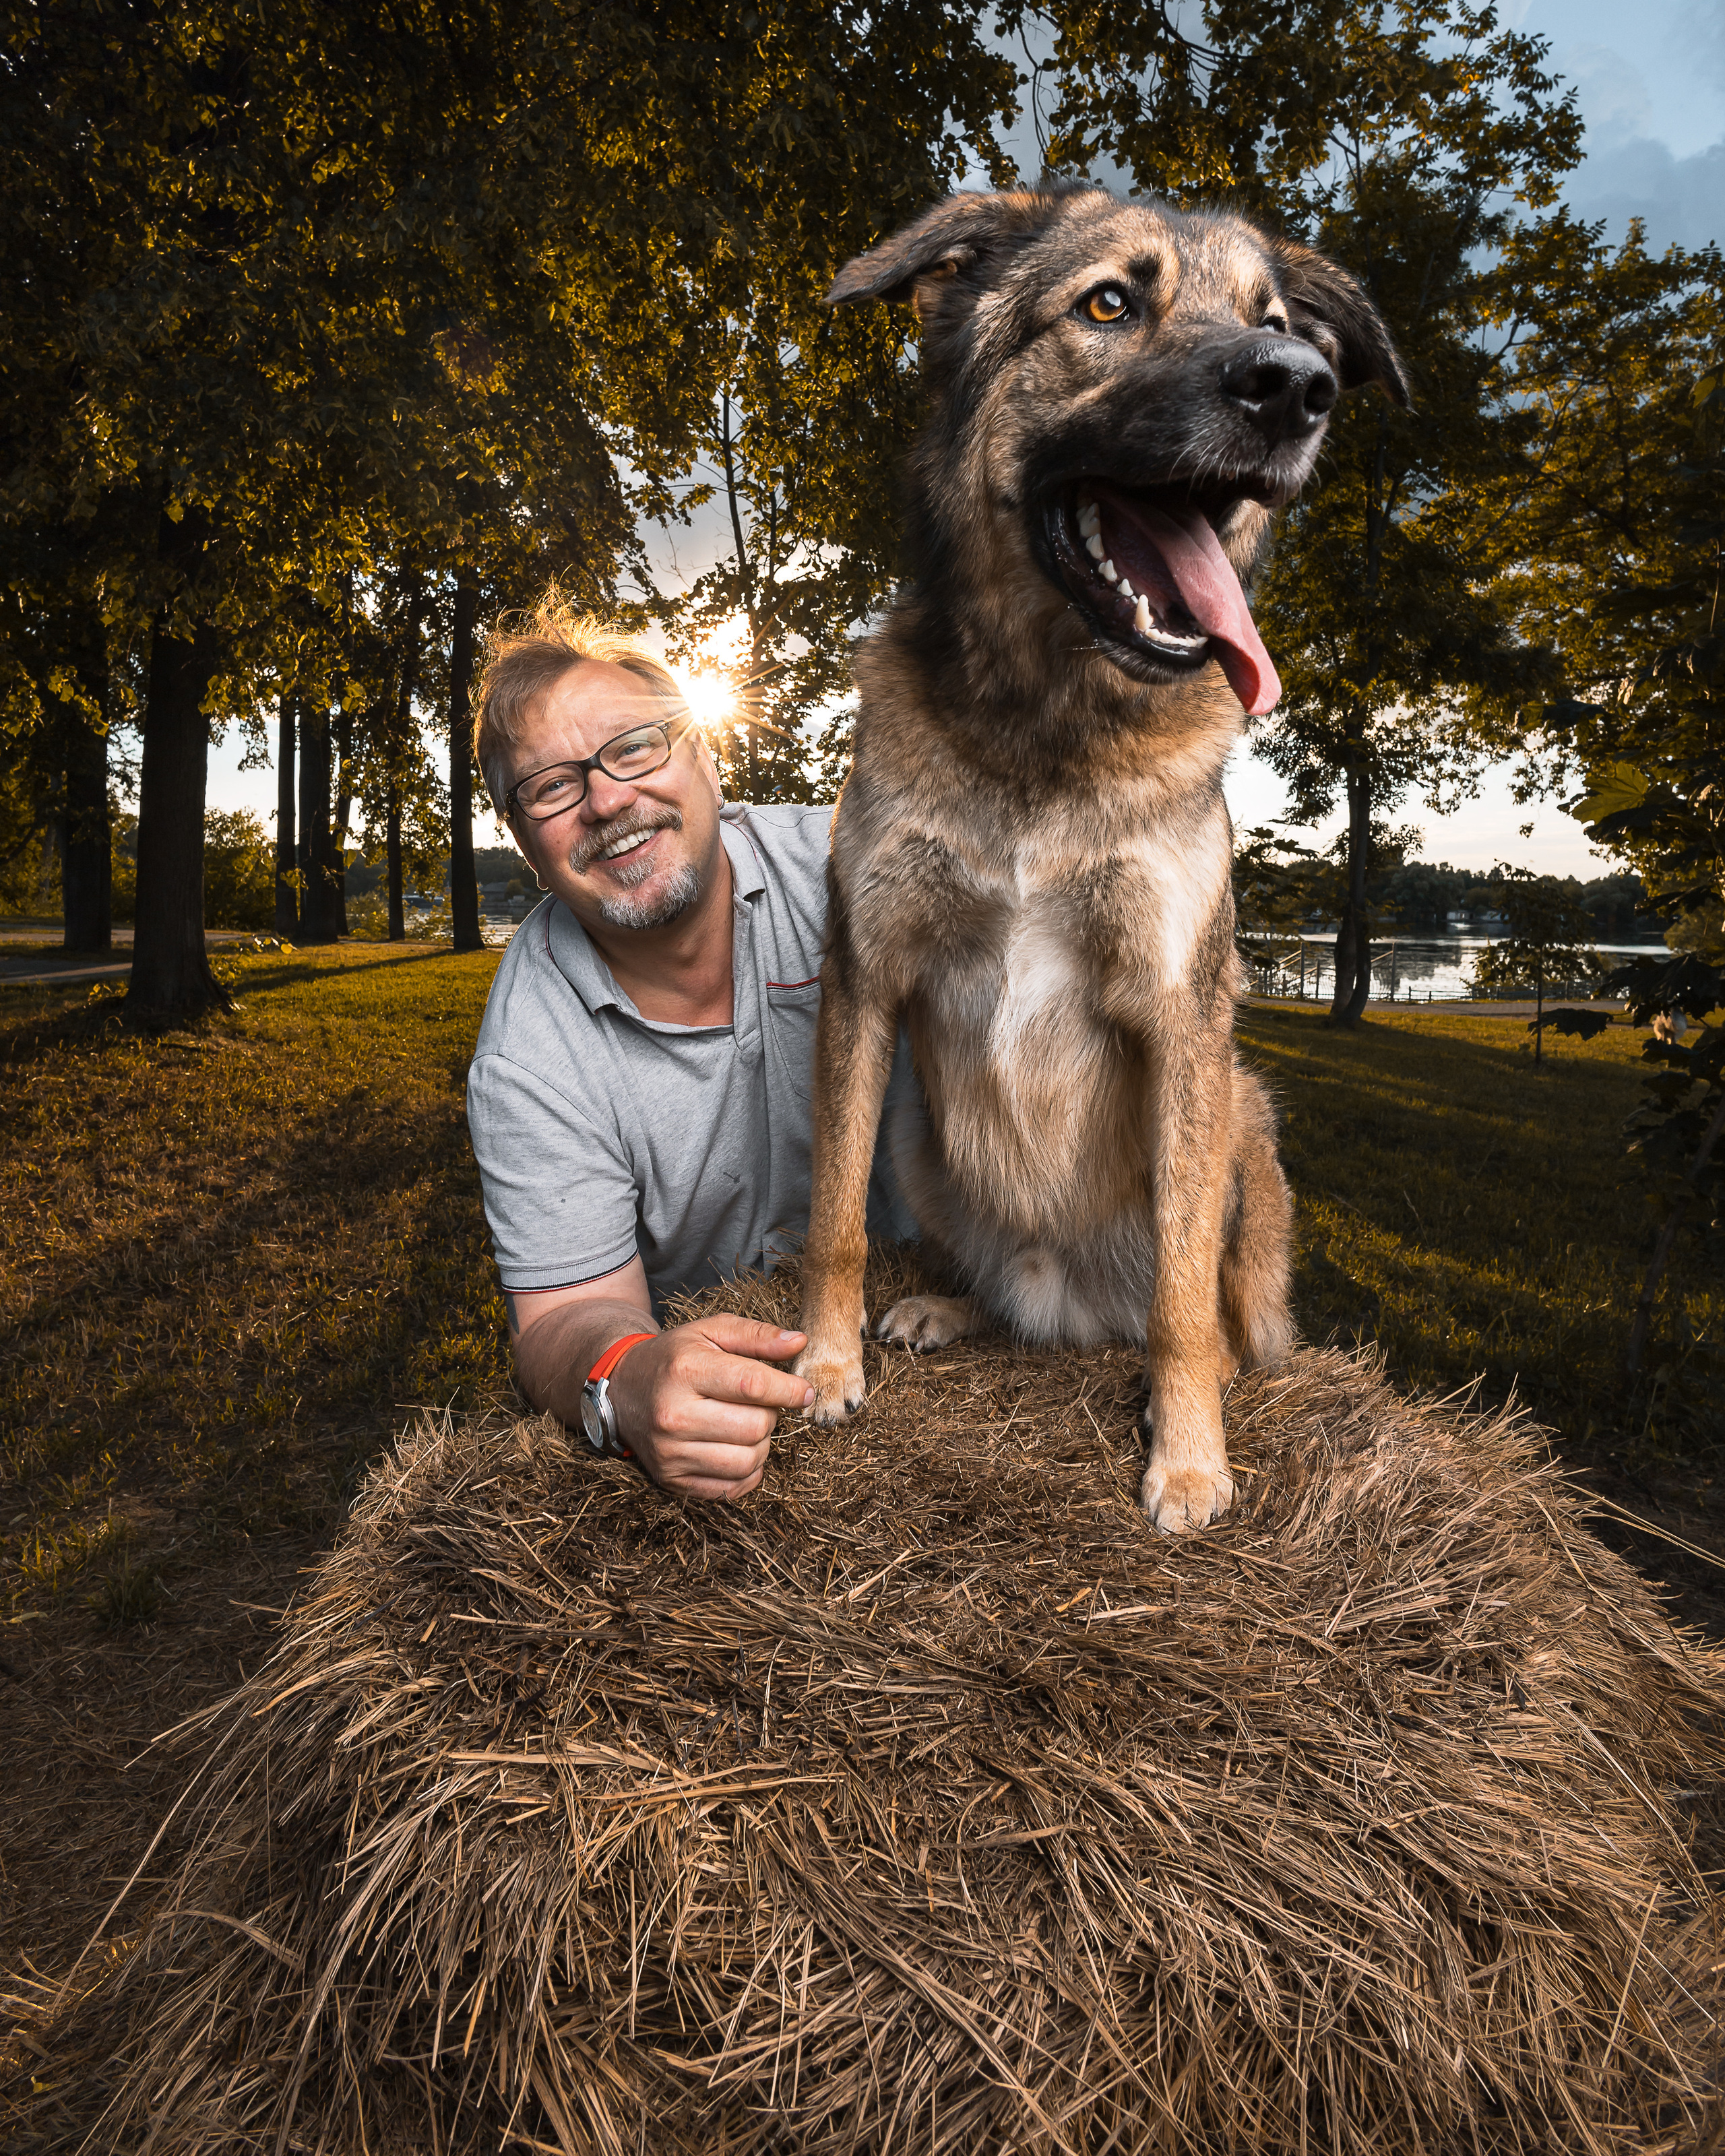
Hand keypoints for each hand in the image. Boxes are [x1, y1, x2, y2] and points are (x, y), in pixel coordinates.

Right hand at [609, 1316, 812, 1499]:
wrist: (623, 1390)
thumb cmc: (674, 1358)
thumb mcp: (710, 1332)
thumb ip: (757, 1335)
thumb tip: (801, 1343)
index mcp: (685, 1370)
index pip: (753, 1385)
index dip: (789, 1390)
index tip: (804, 1391)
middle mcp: (673, 1415)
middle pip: (756, 1426)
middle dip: (770, 1414)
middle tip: (758, 1403)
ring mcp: (670, 1452)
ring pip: (748, 1461)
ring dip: (761, 1444)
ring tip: (746, 1424)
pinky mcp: (672, 1479)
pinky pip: (732, 1488)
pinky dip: (747, 1471)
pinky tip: (736, 1448)